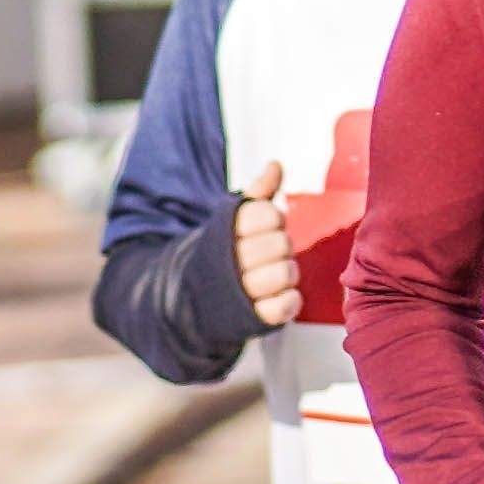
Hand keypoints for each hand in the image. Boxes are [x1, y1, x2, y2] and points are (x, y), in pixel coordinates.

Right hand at [228, 155, 298, 323]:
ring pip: (286, 274)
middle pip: (282, 244)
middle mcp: (232, 261)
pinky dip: (289, 300)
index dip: (272, 219)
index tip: (262, 226)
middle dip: (281, 246)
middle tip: (269, 252)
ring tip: (274, 272)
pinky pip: (286, 305)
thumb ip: (258, 192)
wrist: (195, 297)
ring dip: (287, 272)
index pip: (268, 214)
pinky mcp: (254, 318)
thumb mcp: (235, 217)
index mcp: (227, 232)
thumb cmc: (227, 250)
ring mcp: (243, 292)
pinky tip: (279, 294)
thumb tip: (275, 165)